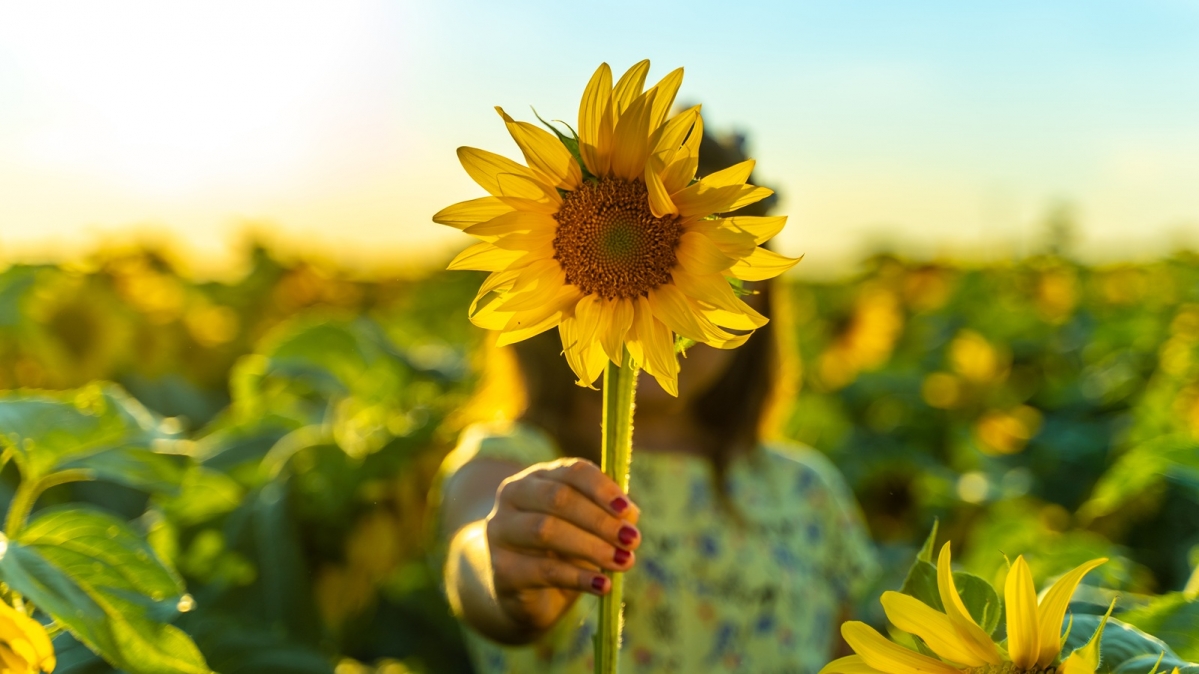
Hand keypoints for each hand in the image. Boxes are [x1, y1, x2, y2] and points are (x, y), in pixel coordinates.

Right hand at [484, 458, 640, 632]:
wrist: (520, 591)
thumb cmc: (560, 550)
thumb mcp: (586, 528)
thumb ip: (608, 516)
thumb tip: (631, 515)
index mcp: (538, 477)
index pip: (571, 471)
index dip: (601, 489)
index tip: (628, 510)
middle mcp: (513, 496)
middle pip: (558, 498)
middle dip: (600, 520)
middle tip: (633, 540)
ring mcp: (501, 531)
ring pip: (546, 530)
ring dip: (591, 546)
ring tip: (623, 562)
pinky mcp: (501, 569)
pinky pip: (543, 570)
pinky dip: (579, 578)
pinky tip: (603, 585)